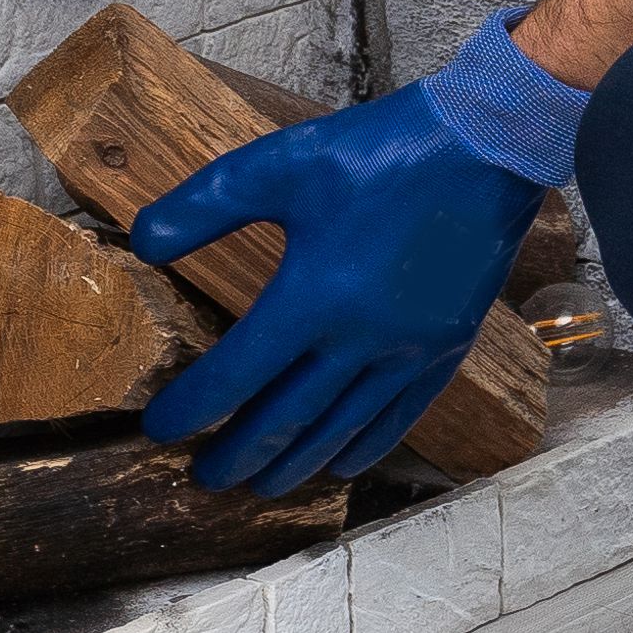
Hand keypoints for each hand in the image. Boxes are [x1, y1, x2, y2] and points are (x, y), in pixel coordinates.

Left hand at [129, 87, 545, 494]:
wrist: (488, 147)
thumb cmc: (380, 152)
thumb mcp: (280, 163)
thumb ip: (205, 204)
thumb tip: (144, 241)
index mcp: (312, 296)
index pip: (236, 374)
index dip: (193, 408)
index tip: (160, 430)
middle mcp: (360, 339)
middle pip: (286, 419)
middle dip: (238, 453)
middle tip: (204, 477)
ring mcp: (408, 351)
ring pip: (341, 429)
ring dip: (295, 463)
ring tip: (260, 485)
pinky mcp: (445, 349)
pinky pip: (397, 417)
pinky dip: (363, 448)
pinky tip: (340, 463)